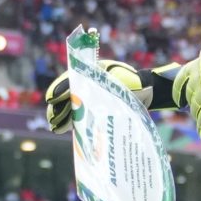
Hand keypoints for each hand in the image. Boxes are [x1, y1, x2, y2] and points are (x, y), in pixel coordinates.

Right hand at [44, 61, 164, 132]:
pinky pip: (79, 112)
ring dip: (62, 115)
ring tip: (55, 127)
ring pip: (71, 104)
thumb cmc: (133, 84)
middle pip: (68, 94)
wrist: (148, 92)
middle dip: (58, 107)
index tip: (52, 100)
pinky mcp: (95, 106)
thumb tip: (75, 97)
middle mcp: (88, 82)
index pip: (70, 81)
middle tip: (52, 119)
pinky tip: (63, 128)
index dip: (59, 91)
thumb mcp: (115, 84)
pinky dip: (70, 120)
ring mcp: (90, 94)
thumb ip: (98, 88)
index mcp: (90, 72)